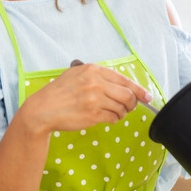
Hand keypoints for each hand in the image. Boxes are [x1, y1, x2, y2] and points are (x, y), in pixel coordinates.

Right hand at [21, 62, 153, 132]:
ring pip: (122, 108)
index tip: (148, 97)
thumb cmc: (58, 93)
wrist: (42, 109)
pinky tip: (105, 117)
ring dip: (120, 113)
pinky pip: (113, 118)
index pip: (124, 80)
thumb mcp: (76, 75)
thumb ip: (97, 77)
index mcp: (93, 70)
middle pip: (127, 95)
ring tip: (111, 113)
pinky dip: (113, 119)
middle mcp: (96, 83)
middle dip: (132, 103)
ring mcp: (95, 99)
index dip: (139, 90)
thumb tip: (122, 86)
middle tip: (128, 107)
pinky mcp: (93, 114)